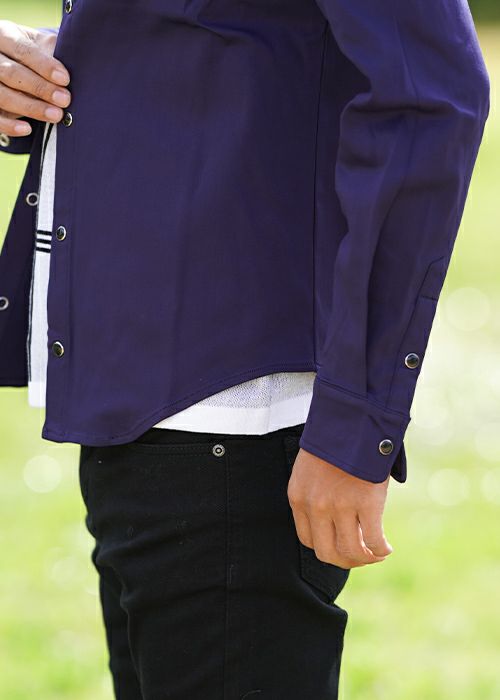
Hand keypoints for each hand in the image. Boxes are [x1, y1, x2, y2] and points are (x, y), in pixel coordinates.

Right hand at [0, 20, 70, 136]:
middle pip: (11, 73)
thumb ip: (52, 51)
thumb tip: (77, 60)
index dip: (43, 65)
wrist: (13, 66)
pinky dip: (9, 125)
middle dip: (40, 88)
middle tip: (65, 100)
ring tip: (56, 115)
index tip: (65, 79)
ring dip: (30, 107)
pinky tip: (27, 129)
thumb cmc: (31, 55)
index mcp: (4, 36)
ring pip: (2, 95)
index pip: (22, 49)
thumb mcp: (39, 45)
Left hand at [287, 448, 393, 568]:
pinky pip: (373, 541)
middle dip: (345, 560)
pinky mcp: (366, 504)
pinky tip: (387, 548)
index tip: (340, 545)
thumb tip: (333, 520)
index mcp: (298, 497)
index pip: (307, 540)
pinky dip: (381, 550)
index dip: (326, 547)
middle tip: (360, 556)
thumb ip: (317, 494)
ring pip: (351, 552)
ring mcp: (340, 507)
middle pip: (327, 553)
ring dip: (366, 558)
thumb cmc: (335, 440)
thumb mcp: (312, 469)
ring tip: (377, 553)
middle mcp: (315, 506)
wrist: (352, 419)